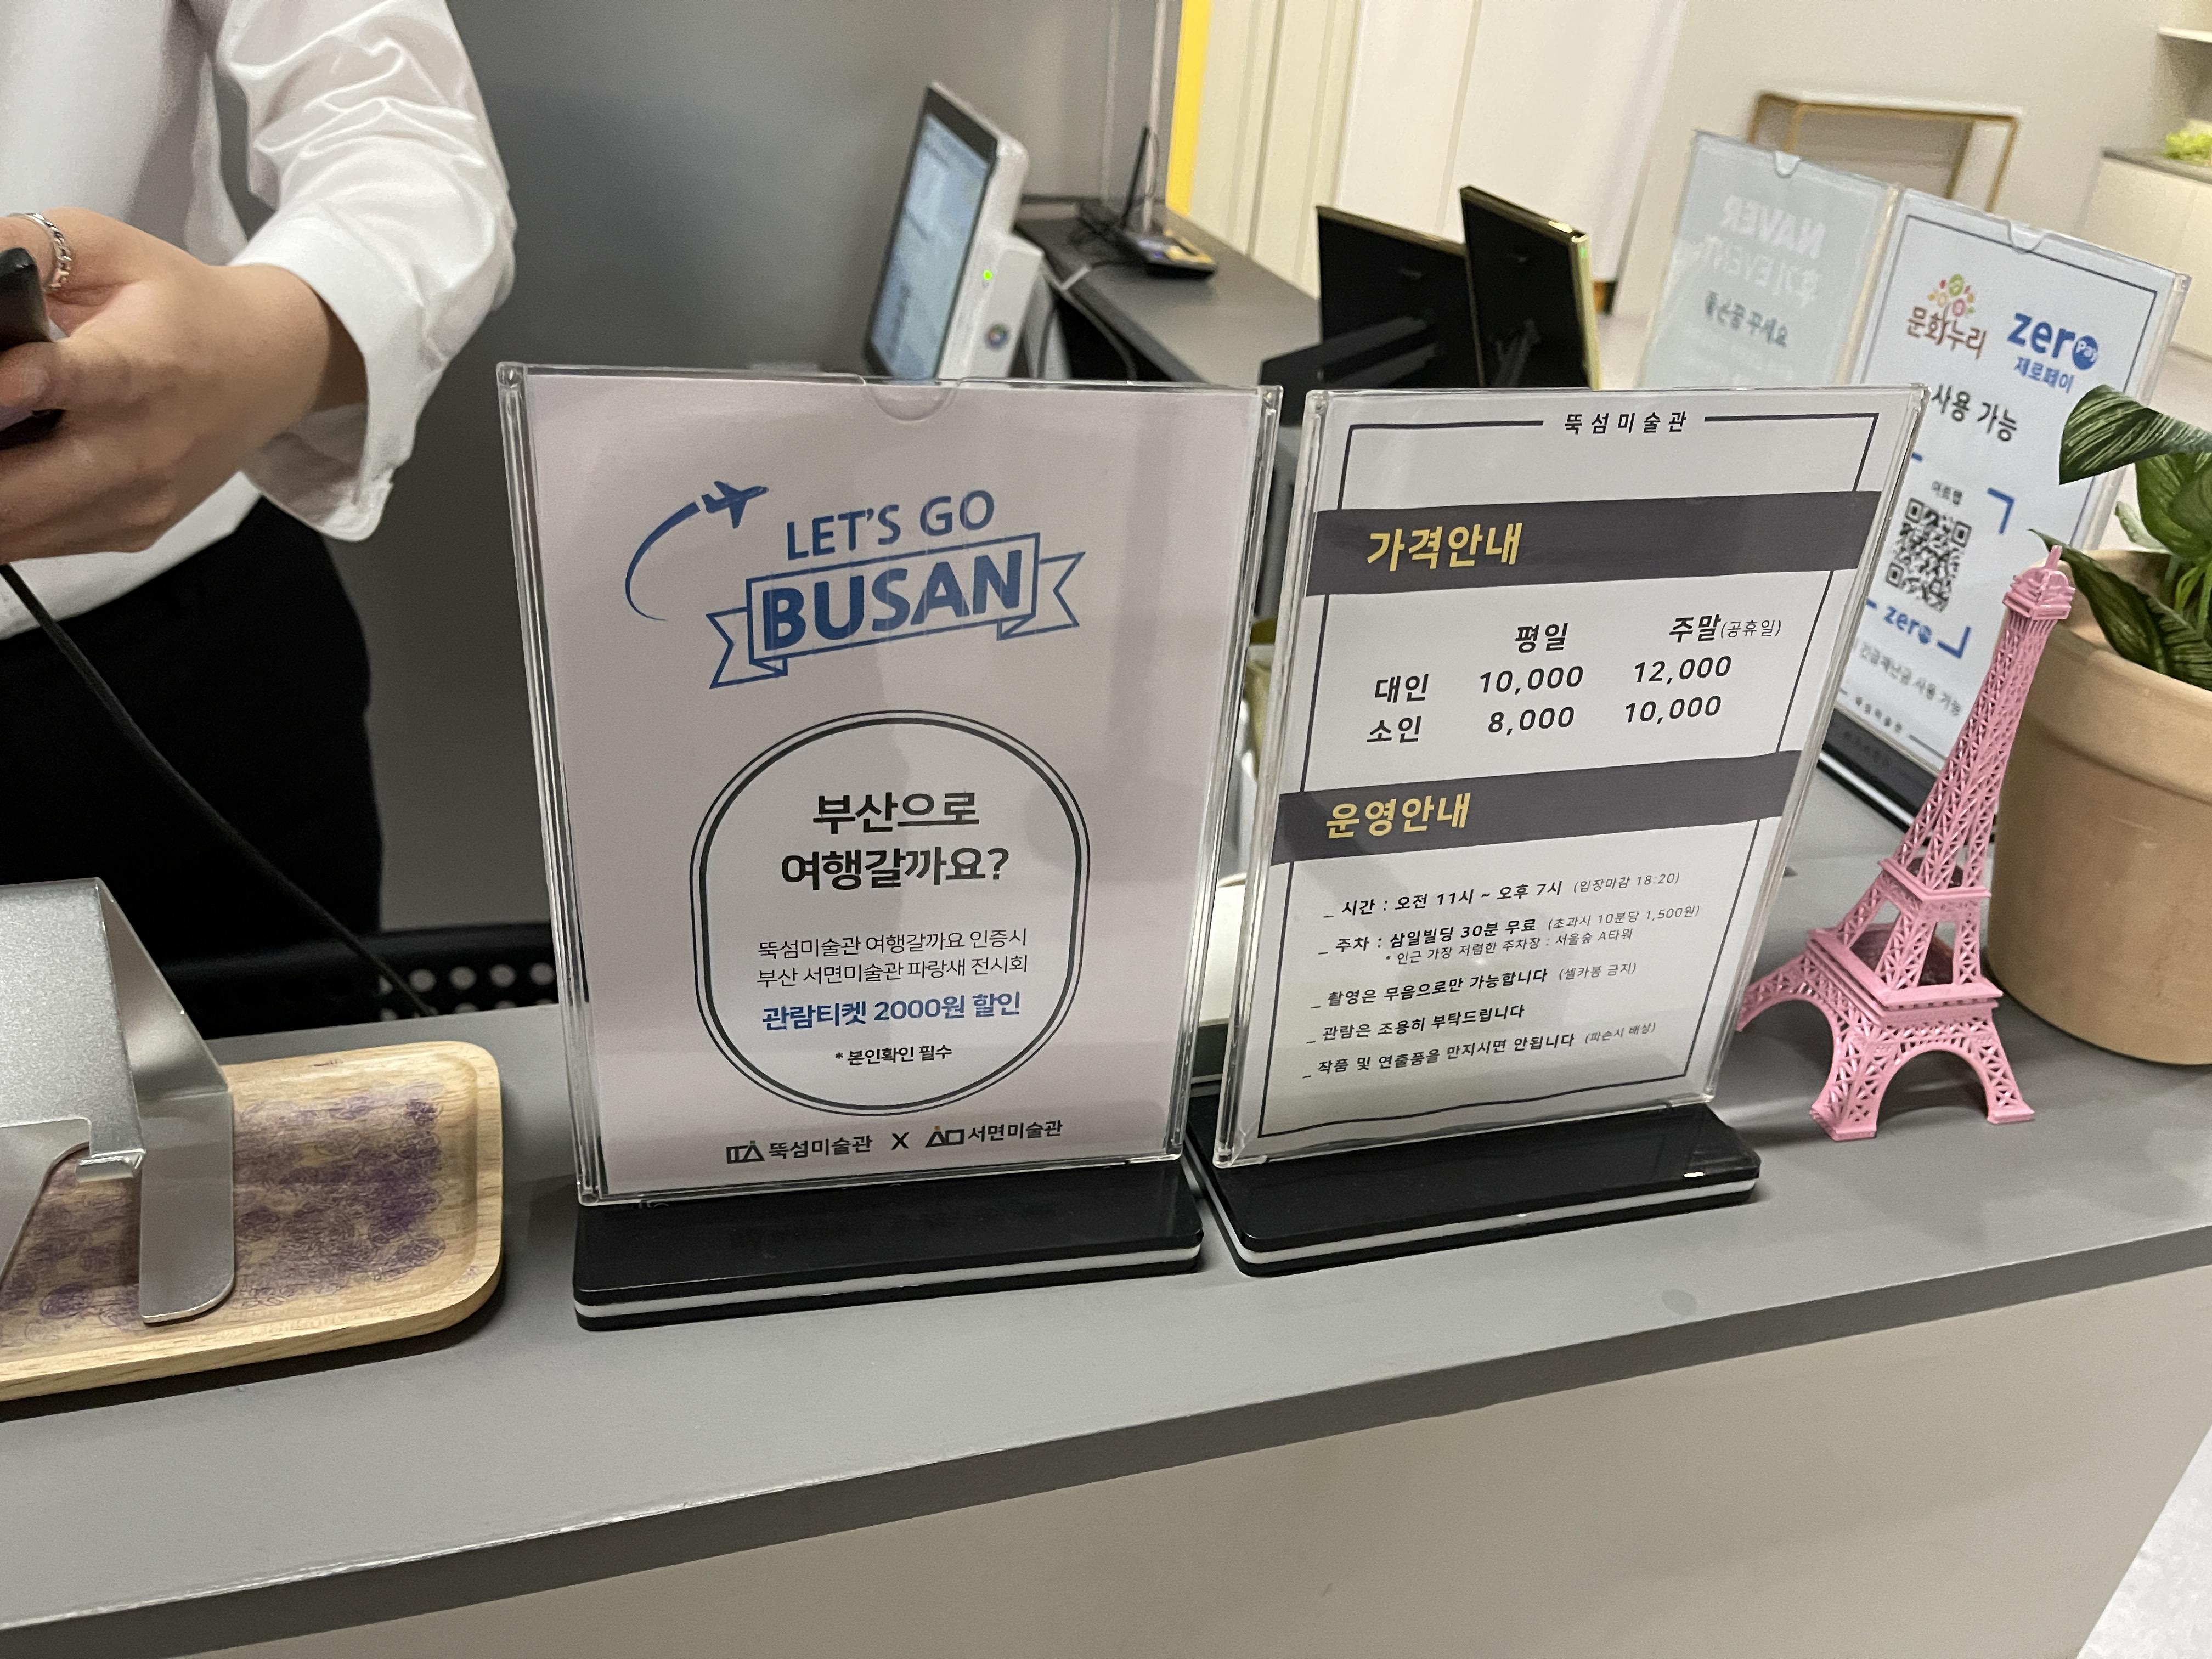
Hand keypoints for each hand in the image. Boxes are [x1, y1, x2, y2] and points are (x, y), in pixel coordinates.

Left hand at [0, 209, 364, 560]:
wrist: (270, 370)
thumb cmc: (184, 308)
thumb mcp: (110, 249)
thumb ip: (27, 244)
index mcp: (142, 365)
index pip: (77, 382)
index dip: (18, 386)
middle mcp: (145, 446)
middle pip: (24, 490)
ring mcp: (139, 499)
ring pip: (17, 530)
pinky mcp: (134, 529)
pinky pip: (38, 542)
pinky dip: (4, 517)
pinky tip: (7, 475)